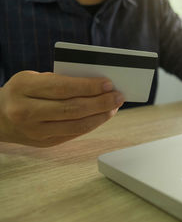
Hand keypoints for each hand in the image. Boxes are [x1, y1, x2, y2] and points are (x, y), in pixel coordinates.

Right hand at [0, 71, 124, 146]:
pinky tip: (102, 116)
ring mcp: (35, 131)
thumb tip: (97, 85)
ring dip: (100, 116)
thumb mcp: (33, 78)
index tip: (108, 84)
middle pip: (72, 108)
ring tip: (114, 106)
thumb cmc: (23, 91)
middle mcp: (26, 111)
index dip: (88, 86)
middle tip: (118, 96)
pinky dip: (91, 124)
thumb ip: (61, 80)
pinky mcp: (44, 143)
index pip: (63, 87)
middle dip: (100, 102)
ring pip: (76, 125)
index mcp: (24, 88)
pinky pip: (74, 133)